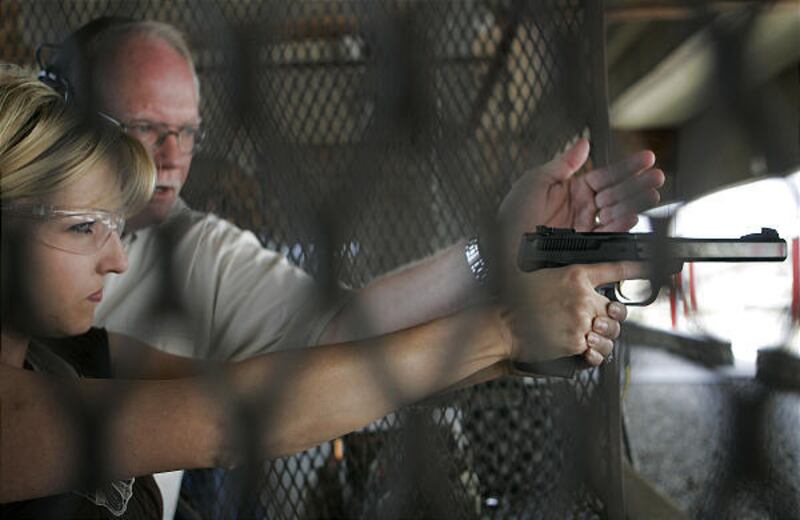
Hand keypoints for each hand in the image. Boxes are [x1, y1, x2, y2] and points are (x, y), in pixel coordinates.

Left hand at [497, 139, 664, 261]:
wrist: (501, 247)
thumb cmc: (511, 215)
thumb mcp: (535, 181)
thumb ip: (563, 163)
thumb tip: (583, 143)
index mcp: (572, 189)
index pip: (606, 175)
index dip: (626, 167)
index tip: (646, 158)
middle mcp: (581, 207)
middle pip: (617, 193)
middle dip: (638, 184)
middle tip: (657, 176)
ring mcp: (584, 226)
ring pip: (616, 212)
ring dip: (636, 203)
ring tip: (653, 193)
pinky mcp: (584, 245)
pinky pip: (607, 233)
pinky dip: (620, 224)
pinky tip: (632, 215)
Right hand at [501, 261, 645, 364]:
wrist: (501, 325)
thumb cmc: (515, 301)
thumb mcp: (542, 277)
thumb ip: (567, 282)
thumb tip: (581, 289)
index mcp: (575, 275)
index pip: (616, 269)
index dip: (639, 268)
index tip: (653, 266)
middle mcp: (582, 296)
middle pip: (617, 310)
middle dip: (611, 319)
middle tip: (598, 322)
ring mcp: (581, 320)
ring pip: (610, 333)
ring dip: (602, 339)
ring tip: (587, 339)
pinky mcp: (576, 341)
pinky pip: (597, 351)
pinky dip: (592, 355)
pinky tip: (584, 352)